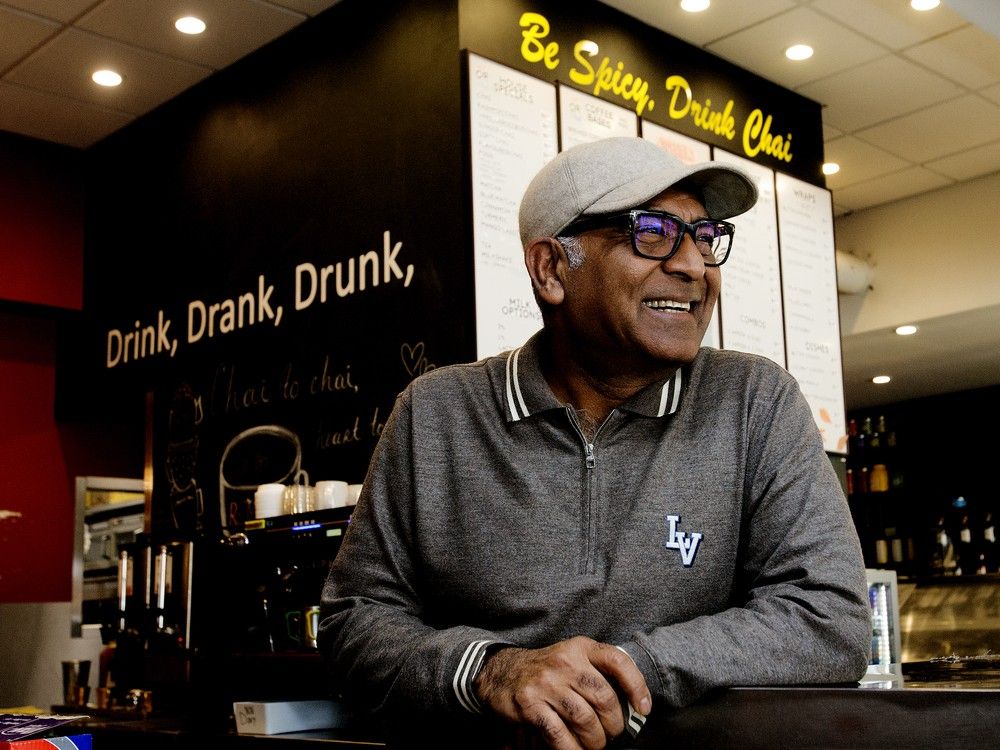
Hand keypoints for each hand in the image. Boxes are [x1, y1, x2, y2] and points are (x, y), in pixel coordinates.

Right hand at [473, 636, 650, 749]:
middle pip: (604, 698)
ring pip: (585, 720)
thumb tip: (633, 706)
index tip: (643, 708)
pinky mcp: (530, 704)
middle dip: (614, 725)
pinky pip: (559, 734)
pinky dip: (571, 749)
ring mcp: (546, 682)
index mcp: (580, 648)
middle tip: (610, 735)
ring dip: (595, 741)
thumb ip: (598, 674)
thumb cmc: (546, 670)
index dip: (636, 686)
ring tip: (594, 745)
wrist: (502, 671)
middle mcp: (565, 662)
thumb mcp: (572, 659)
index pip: (617, 661)